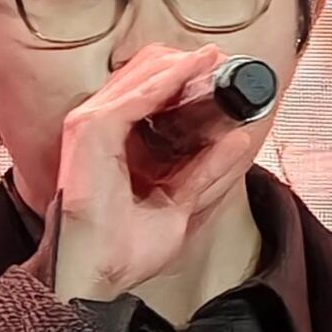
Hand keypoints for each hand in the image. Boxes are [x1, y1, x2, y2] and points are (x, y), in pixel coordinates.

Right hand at [52, 41, 266, 301]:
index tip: (220, 76)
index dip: (182, 81)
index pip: (145, 96)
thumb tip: (240, 139)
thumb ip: (205, 172)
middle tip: (223, 63)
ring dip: (182, 65)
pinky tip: (196, 67)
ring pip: (141, 77)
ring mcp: (91, 124)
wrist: (98, 273)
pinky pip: (138, 94)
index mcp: (112, 144)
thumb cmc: (124, 250)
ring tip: (216, 58)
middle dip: (186, 67)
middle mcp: (98, 127)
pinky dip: (170, 78)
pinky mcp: (93, 128)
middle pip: (143, 77)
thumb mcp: (178, 205)